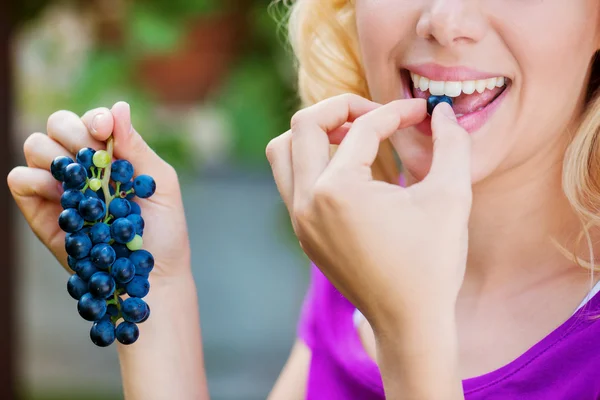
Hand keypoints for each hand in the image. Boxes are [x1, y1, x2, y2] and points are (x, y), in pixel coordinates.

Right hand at [8, 101, 191, 282]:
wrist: (149, 276)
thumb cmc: (164, 231)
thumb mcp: (160, 184)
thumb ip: (136, 147)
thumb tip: (117, 106)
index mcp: (114, 154)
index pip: (93, 120)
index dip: (95, 119)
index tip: (103, 130)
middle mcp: (84, 165)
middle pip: (58, 124)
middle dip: (72, 132)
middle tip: (91, 158)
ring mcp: (60, 186)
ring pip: (36, 146)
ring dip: (55, 156)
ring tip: (79, 182)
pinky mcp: (40, 210)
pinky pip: (19, 179)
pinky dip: (34, 179)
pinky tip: (61, 195)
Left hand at [266, 93, 471, 331]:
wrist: (409, 323)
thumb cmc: (432, 263)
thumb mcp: (451, 197)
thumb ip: (451, 144)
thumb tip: (441, 111)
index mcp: (337, 191)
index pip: (362, 128)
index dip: (396, 111)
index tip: (421, 113)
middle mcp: (306, 202)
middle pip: (302, 126)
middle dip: (341, 108)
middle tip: (375, 115)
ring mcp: (299, 221)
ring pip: (284, 153)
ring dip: (314, 135)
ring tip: (352, 136)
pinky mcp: (303, 235)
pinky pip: (291, 182)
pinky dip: (312, 163)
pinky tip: (349, 170)